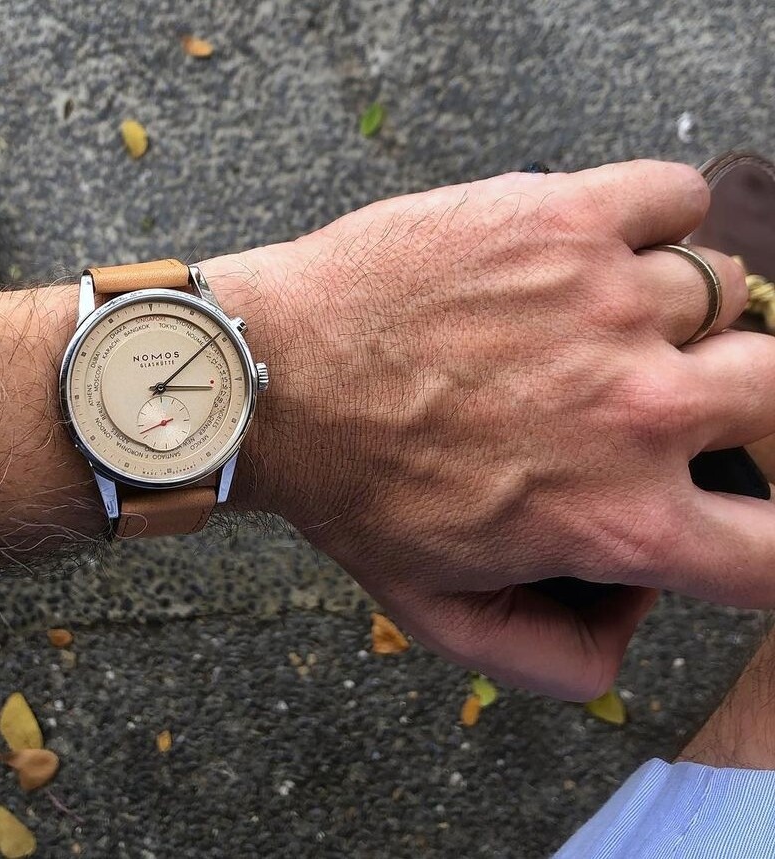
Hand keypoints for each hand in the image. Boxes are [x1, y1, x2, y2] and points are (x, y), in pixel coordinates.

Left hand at [207, 160, 771, 699]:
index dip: (763, 539)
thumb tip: (630, 625)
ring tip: (598, 322)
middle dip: (733, 404)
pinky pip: (674, 198)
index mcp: (619, 517)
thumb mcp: (440, 615)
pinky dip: (657, 219)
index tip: (734, 508)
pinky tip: (603, 248)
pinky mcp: (563, 218)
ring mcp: (608, 301)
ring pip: (724, 291)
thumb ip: (553, 656)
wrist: (272, 378)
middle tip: (656, 400)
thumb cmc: (348, 488)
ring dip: (674, 313)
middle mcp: (638, 409)